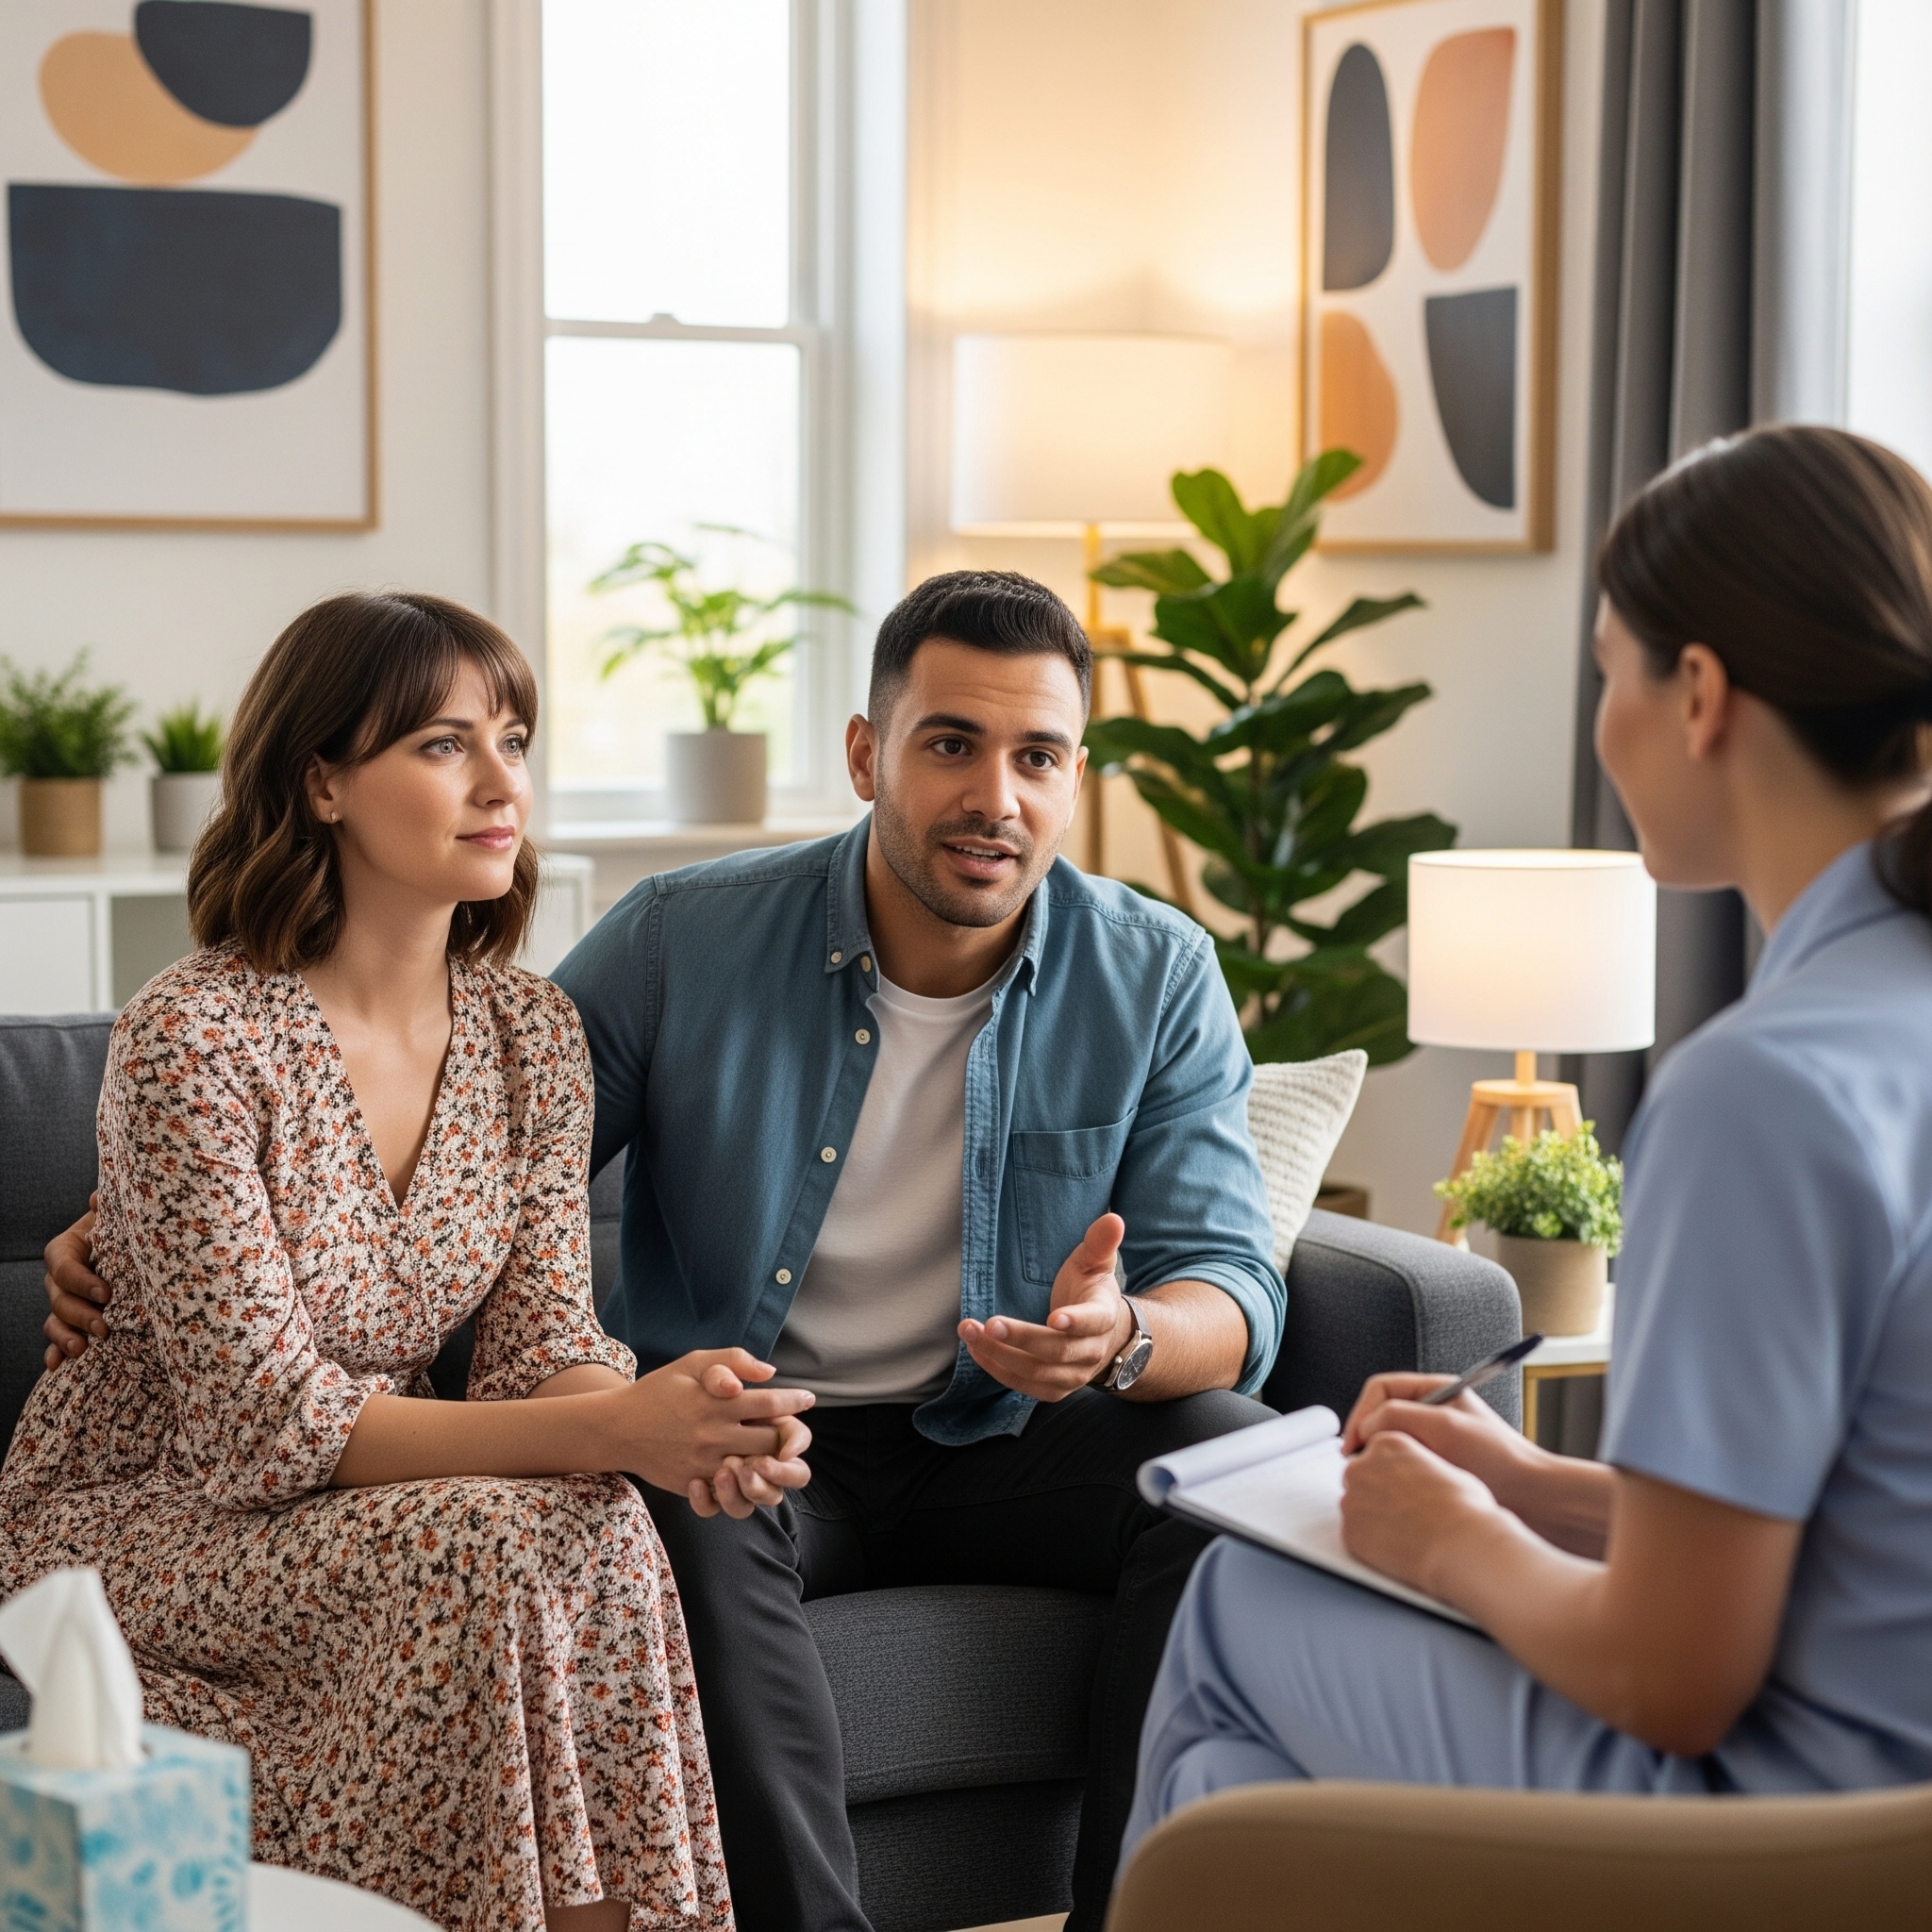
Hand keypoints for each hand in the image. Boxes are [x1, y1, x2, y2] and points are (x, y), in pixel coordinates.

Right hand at [43, 1196, 108, 1371]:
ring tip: (81, 1351)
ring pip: (55, 1322)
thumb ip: (108, 1207)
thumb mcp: (115, 1217)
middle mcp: (58, 1279)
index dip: (81, 1281)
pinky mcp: (71, 1321)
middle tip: (104, 1328)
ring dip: (65, 1338)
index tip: (106, 1292)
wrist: (128, 1247)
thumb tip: (99, 1197)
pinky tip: (56, 1366)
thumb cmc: (120, 1229)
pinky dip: (55, 1352)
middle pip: (60, 1299)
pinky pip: (57, 1339)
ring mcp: (62, 1301)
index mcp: (65, 1250)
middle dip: (80, 1315)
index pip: (64, 1266)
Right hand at [613, 1349, 813, 1519]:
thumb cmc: (659, 1390)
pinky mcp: (694, 1483)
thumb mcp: (693, 1363)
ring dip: (771, 1460)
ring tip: (776, 1450)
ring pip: (756, 1469)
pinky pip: (731, 1490)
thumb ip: (733, 1361)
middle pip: (771, 1440)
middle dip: (788, 1434)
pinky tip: (750, 1466)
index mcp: (716, 1402)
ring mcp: (704, 1463)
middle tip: (792, 1427)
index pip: (770, 1403)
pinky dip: (746, 1480)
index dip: (794, 1401)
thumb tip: (770, 1373)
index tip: (807, 1399)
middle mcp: (714, 1434)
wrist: (618, 1428)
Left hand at [958, 1213, 1131, 1400]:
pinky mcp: (1053, 1389)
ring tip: (971, 1333)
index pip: (1093, 1322)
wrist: (1103, 1337)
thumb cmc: (1090, 1293)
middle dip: (1022, 1338)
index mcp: (1103, 1317)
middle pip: (1057, 1351)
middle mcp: (1091, 1352)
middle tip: (990, 1324)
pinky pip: (1024, 1385)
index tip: (1054, 1317)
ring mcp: (1073, 1376)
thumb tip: (1114, 1219)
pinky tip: (976, 1350)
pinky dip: (998, 1369)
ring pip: (1036, 1372)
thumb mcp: (1095, 1264)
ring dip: (1000, 1354)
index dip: (1075, 1322)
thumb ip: (1100, 1243)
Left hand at [1339, 1428, 1504, 1597]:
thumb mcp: (1446, 1468)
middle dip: (1375, 1492)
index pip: (1374, 1453)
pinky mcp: (1349, 1531)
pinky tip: (1396, 1546)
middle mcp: (1361, 1466)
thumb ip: (1420, 1465)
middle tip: (1401, 1511)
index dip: (1390, 1473)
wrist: (1461, 1544)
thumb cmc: (1465, 1507)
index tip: (1403, 1488)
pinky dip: (1370, 1541)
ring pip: (1354, 1506)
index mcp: (1386, 1444)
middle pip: (1359, 1477)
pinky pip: (1355, 1534)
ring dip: (1371, 1516)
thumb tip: (1419, 1475)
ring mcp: (1351, 1499)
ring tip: (1403, 1530)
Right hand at [1341, 1370, 1541, 1510]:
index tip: (1353, 1441)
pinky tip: (1396, 1486)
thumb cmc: (1500, 1460)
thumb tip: (1367, 1426)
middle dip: (1365, 1435)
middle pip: (1380, 1413)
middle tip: (1358, 1460)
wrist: (1533, 1498)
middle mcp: (1432, 1410)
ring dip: (1379, 1454)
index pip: (1381, 1389)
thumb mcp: (1445, 1428)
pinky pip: (1402, 1462)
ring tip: (1377, 1474)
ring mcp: (1433, 1438)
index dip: (1361, 1413)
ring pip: (1389, 1440)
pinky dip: (1393, 1471)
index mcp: (1436, 1390)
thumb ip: (1400, 1416)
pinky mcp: (1436, 1464)